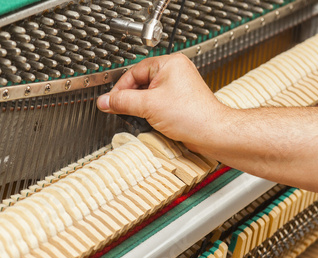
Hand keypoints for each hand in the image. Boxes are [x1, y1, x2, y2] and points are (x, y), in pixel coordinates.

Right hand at [96, 54, 228, 152]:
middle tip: (121, 110)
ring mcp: (178, 86)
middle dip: (130, 98)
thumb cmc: (192, 115)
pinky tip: (150, 120)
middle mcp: (175, 71)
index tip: (110, 101)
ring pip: (148, 94)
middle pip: (140, 82)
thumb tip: (105, 101)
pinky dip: (150, 111)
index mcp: (169, 63)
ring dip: (140, 106)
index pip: (134, 72)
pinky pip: (157, 102)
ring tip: (140, 116)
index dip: (120, 88)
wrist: (212, 133)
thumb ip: (123, 102)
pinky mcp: (180, 101)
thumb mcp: (149, 106)